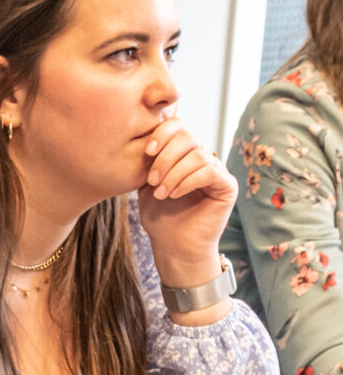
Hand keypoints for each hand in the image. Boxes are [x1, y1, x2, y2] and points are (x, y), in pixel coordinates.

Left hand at [137, 116, 236, 288]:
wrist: (173, 247)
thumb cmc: (160, 218)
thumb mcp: (148, 185)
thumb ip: (150, 162)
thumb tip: (146, 139)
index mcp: (184, 154)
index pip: (179, 127)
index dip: (163, 133)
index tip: (147, 152)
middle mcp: (203, 158)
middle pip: (188, 136)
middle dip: (166, 157)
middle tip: (152, 180)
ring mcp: (217, 170)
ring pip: (198, 154)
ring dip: (174, 173)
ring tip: (161, 193)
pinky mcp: (227, 185)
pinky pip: (210, 170)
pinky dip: (188, 181)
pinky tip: (174, 194)